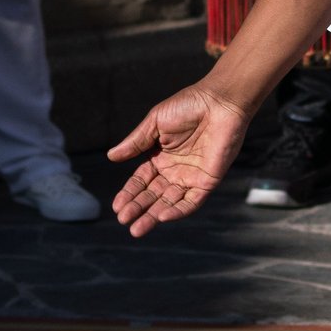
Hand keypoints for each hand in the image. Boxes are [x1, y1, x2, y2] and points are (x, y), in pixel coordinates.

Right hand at [106, 84, 253, 237]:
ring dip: (153, 216)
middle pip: (153, 195)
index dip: (129, 193)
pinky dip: (178, 210)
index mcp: (160, 156)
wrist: (219, 102)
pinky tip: (162, 217)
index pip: (141, 180)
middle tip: (123, 220)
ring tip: (136, 229)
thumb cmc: (188, 106)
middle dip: (138, 208)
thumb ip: (136, 142)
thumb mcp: (155, 122)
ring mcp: (191, 177)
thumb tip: (111, 156)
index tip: (116, 206)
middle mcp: (174, 170)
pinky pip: (191, 201)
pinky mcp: (208, 181)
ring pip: (169, 202)